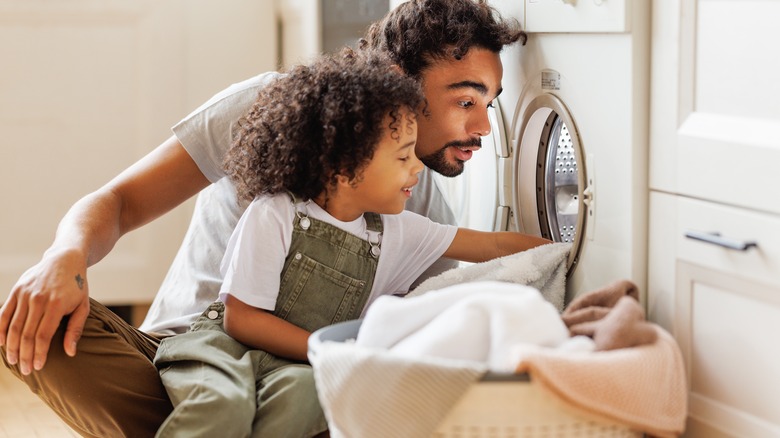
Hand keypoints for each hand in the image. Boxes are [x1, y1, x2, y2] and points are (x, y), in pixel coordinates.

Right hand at [0, 248, 90, 374]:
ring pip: (13, 327)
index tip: (38, 367)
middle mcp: (38, 300)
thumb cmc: (76, 286)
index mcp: (56, 305)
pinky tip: (1, 343)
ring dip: (11, 347)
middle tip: (26, 371)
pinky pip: (4, 314)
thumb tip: (70, 353)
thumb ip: (76, 329)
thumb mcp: (83, 306)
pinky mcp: (16, 291)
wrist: (64, 259)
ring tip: (13, 361)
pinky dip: (0, 330)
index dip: (39, 354)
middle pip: (26, 334)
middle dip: (24, 355)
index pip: (43, 336)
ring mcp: (25, 294)